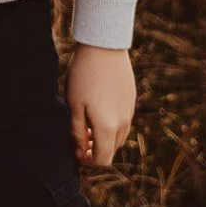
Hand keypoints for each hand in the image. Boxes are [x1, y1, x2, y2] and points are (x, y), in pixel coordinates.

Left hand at [65, 45, 135, 166]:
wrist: (104, 45)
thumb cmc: (84, 74)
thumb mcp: (74, 104)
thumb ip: (77, 132)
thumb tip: (80, 153)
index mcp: (108, 127)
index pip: (103, 160)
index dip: (88, 161)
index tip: (76, 152)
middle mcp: (123, 123)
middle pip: (112, 149)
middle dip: (96, 149)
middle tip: (79, 137)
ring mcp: (130, 110)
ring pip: (119, 136)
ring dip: (104, 137)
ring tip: (87, 122)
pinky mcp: (131, 98)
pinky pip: (123, 120)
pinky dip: (112, 123)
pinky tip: (98, 106)